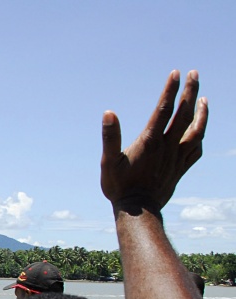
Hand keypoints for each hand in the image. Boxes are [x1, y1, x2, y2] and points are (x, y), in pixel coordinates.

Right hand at [100, 69, 206, 214]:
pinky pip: (196, 150)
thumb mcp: (108, 162)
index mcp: (151, 142)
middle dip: (190, 92)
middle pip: (184, 114)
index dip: (170, 90)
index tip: (177, 72)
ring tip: (204, 99)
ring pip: (196, 130)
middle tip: (194, 74)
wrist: (138, 211)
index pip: (164, 109)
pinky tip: (200, 132)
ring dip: (202, 113)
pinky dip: (200, 137)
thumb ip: (110, 137)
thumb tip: (109, 113)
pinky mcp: (180, 169)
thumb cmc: (119, 187)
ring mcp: (177, 158)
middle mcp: (168, 147)